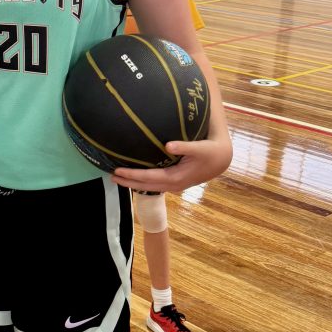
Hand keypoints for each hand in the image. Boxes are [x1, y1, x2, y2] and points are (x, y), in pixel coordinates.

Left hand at [111, 130, 232, 193]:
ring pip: (149, 186)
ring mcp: (173, 185)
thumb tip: (168, 145)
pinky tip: (134, 177)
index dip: (132, 174)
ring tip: (118, 178)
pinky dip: (142, 181)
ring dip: (133, 183)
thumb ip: (184, 146)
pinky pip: (154, 184)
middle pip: (145, 185)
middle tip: (110, 175)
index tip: (118, 170)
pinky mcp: (175, 181)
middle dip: (128, 181)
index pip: (149, 178)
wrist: (221, 160)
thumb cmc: (210, 151)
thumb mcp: (200, 147)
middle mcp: (173, 184)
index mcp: (176, 178)